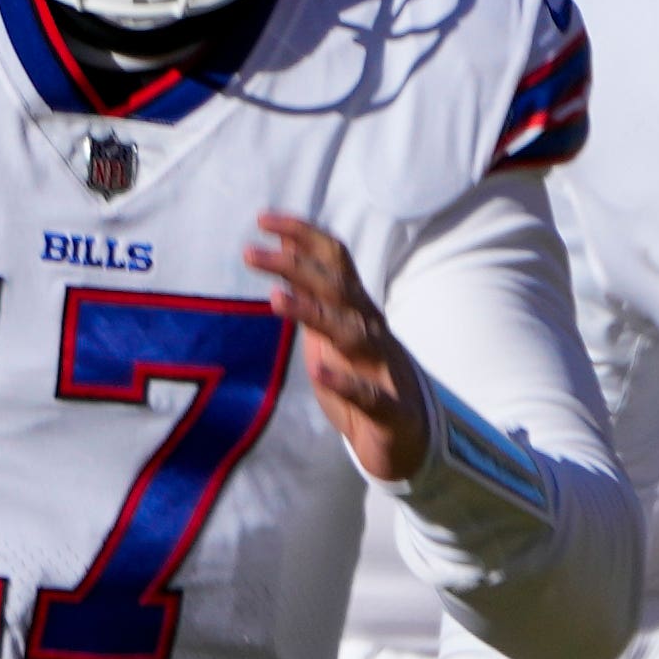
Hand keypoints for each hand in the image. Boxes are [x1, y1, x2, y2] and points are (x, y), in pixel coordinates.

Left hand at [252, 213, 431, 483]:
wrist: (407, 439)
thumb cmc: (363, 378)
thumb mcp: (331, 330)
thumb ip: (312, 292)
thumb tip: (285, 246)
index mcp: (357, 310)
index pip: (334, 260)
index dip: (302, 235)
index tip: (263, 218)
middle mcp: (371, 331)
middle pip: (336, 288)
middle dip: (295, 266)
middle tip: (250, 253)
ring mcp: (382, 368)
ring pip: (350, 333)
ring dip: (312, 313)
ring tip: (276, 298)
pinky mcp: (389, 410)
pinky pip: (366, 393)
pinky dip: (343, 381)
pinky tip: (317, 369)